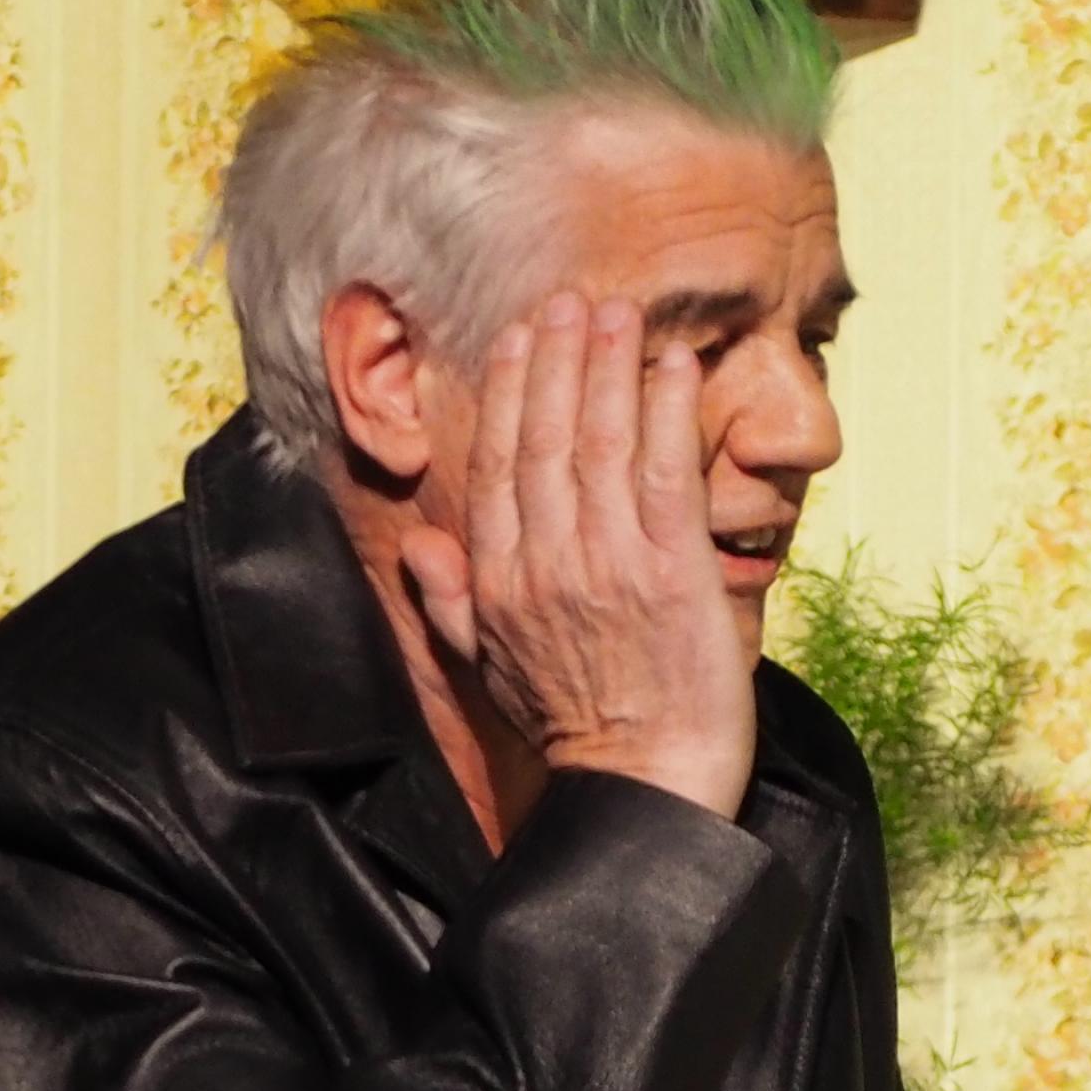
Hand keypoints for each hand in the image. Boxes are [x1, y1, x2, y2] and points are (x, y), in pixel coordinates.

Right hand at [399, 294, 754, 817]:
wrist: (642, 790)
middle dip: (554, 360)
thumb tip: (418, 547)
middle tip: (566, 300)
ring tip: (615, 311)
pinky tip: (672, 364)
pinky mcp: (672, 572)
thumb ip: (451, 603)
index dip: (507, 395)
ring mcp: (609, 564)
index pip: (497, 467)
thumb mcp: (489, 671)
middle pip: (544, 440)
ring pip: (601, 443)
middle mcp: (547, 563)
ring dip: (606, 367)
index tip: (517, 340)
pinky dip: (666, 412)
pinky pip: (665, 473)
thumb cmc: (574, 734)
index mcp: (500, 583)